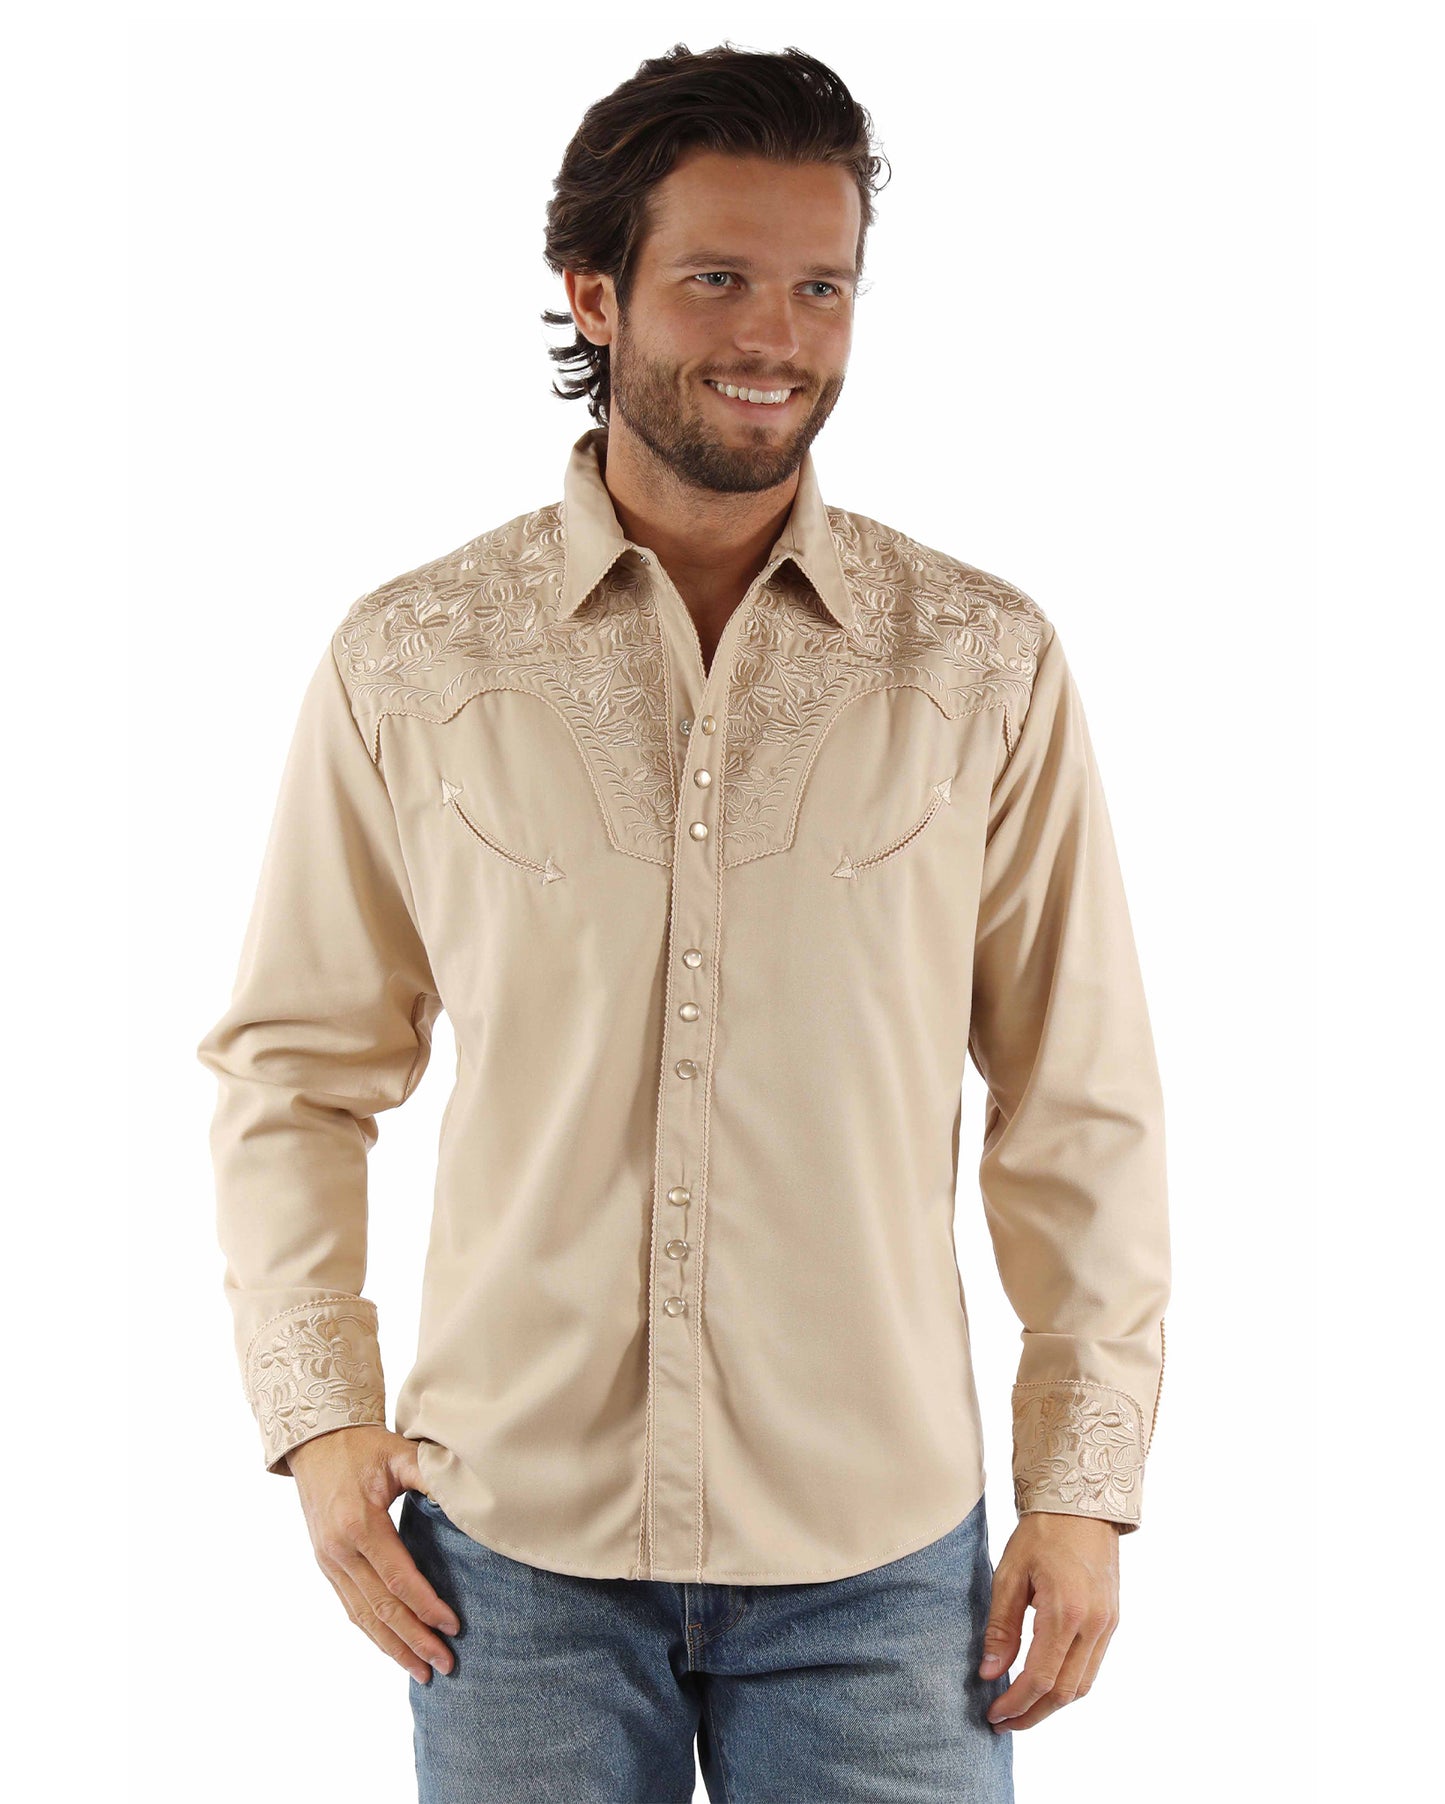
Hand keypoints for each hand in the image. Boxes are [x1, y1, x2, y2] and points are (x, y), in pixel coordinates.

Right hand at [284, 1425, 460, 1683]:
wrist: (314, 1441)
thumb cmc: (362, 1445)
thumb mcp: (399, 1453)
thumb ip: (432, 1476)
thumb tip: (469, 1496)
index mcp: (359, 1524)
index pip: (398, 1578)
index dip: (427, 1606)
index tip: (454, 1626)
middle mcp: (339, 1550)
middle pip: (381, 1607)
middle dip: (414, 1640)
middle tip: (445, 1665)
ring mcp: (328, 1561)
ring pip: (362, 1616)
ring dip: (393, 1646)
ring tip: (422, 1671)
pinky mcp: (326, 1565)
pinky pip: (351, 1606)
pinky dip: (373, 1631)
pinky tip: (393, 1647)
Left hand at [978, 1511, 1120, 1731]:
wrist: (1082, 1506)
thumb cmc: (1041, 1534)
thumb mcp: (1009, 1574)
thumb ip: (1001, 1627)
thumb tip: (990, 1674)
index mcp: (1065, 1612)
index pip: (1039, 1678)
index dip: (1015, 1704)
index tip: (993, 1715)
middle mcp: (1093, 1625)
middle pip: (1064, 1692)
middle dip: (1032, 1715)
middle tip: (1003, 1723)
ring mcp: (1108, 1625)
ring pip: (1081, 1686)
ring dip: (1051, 1705)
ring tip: (1020, 1709)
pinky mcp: (1112, 1622)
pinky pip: (1091, 1667)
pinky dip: (1067, 1684)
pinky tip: (1043, 1684)